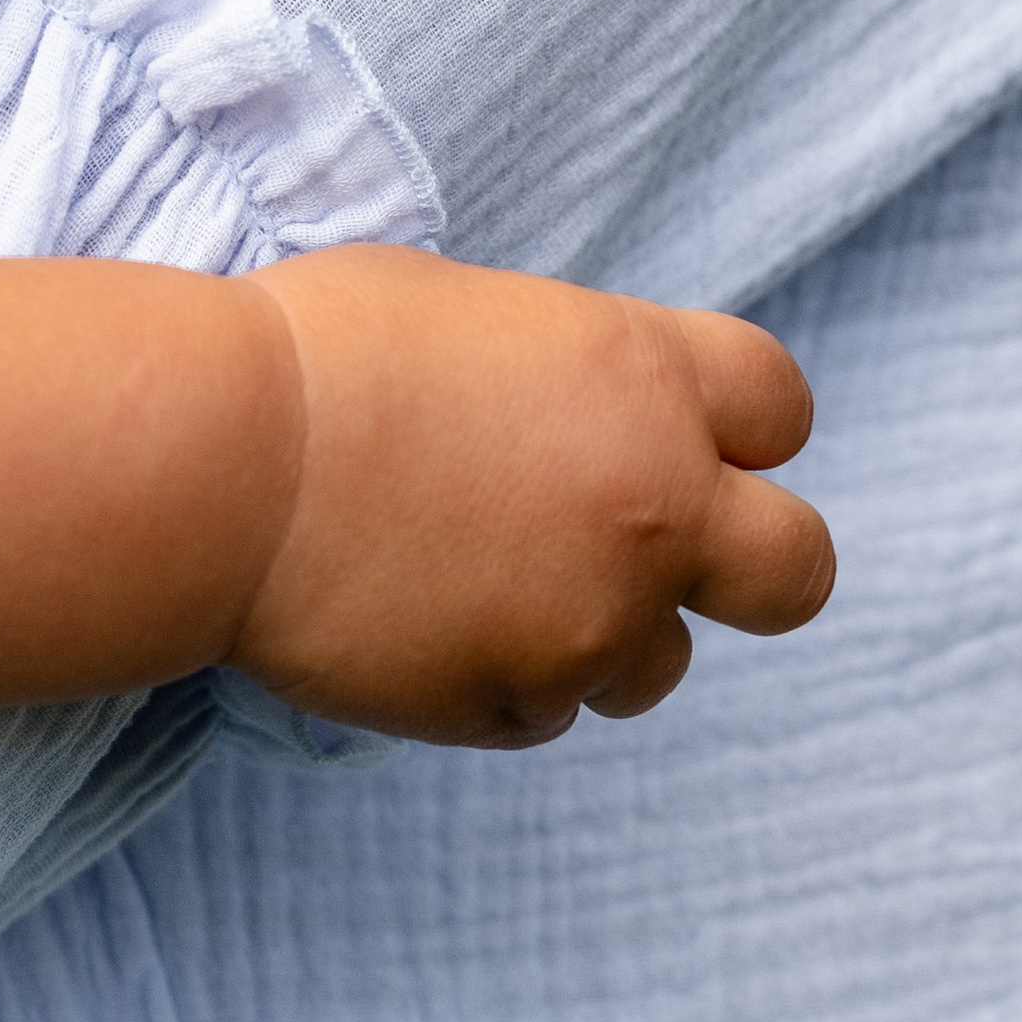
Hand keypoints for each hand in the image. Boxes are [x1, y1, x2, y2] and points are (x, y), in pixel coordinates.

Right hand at [227, 246, 832, 748]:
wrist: (224, 462)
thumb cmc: (323, 353)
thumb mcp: (474, 315)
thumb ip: (569, 377)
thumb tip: (581, 416)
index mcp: (639, 376)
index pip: (780, 403)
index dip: (738, 423)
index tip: (683, 430)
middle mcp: (650, 505)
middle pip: (796, 568)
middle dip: (750, 563)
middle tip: (663, 548)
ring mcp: (593, 621)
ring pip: (658, 663)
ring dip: (599, 629)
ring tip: (476, 570)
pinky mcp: (517, 705)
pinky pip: (545, 706)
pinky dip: (500, 672)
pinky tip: (415, 612)